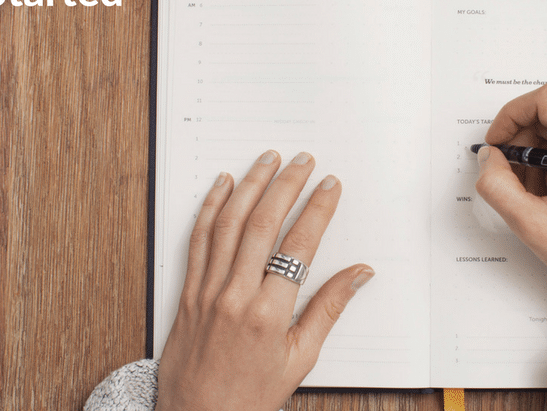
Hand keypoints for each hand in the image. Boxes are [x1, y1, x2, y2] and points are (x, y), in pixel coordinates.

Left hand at [157, 151, 373, 410]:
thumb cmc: (250, 397)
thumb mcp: (300, 359)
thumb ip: (328, 310)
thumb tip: (359, 274)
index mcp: (269, 314)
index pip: (299, 246)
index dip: (317, 210)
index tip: (330, 186)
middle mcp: (235, 296)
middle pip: (263, 224)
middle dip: (286, 185)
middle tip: (303, 161)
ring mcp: (207, 291)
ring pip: (228, 224)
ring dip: (249, 186)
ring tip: (267, 160)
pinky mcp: (187, 293)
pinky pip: (198, 240)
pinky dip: (210, 208)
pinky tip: (223, 186)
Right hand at [475, 84, 546, 310]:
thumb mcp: (532, 224)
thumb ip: (498, 185)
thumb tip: (488, 156)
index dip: (513, 115)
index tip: (498, 142)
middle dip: (520, 142)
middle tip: (508, 176)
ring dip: (532, 157)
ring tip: (532, 194)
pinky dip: (546, 165)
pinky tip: (545, 195)